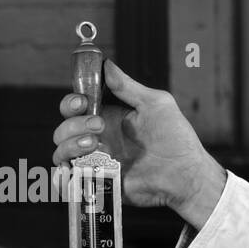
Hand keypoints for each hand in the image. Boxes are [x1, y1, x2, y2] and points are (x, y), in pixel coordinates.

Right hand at [52, 60, 225, 228]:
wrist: (187, 175)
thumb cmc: (177, 139)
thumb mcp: (156, 104)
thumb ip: (128, 86)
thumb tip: (106, 64)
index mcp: (108, 117)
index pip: (75, 107)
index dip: (71, 102)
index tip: (82, 101)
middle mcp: (98, 139)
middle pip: (63, 129)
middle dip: (73, 124)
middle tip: (98, 125)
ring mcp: (97, 162)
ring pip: (61, 152)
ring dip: (69, 145)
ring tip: (94, 144)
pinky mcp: (100, 183)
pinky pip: (70, 180)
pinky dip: (66, 174)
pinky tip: (80, 165)